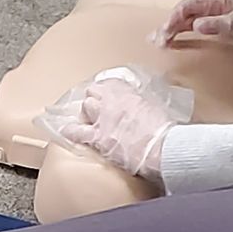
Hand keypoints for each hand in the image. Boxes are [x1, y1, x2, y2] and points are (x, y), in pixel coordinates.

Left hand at [54, 73, 179, 178]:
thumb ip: (144, 105)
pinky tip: (67, 131)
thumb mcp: (156, 108)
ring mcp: (103, 118)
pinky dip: (71, 131)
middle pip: (94, 92)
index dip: (107, 92)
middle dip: (95, 99)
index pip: (110, 84)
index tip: (109, 97)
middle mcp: (113, 102)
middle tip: (99, 109)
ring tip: (89, 120)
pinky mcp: (98, 137)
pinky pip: (77, 131)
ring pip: (86, 106)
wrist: (161, 147)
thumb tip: (143, 108)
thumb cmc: (164, 130)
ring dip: (88, 113)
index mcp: (129, 93)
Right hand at [149, 0, 232, 67]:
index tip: (164, 34)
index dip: (172, 19)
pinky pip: (196, 34)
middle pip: (183, 15)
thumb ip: (221, 24)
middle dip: (167, 26)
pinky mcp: (220, 33)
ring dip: (173, 33)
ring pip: (187, 24)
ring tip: (159, 44)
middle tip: (155, 42)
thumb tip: (196, 25)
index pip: (186, 6)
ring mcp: (215, 20)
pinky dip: (184, 39)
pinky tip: (176, 47)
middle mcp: (212, 8)